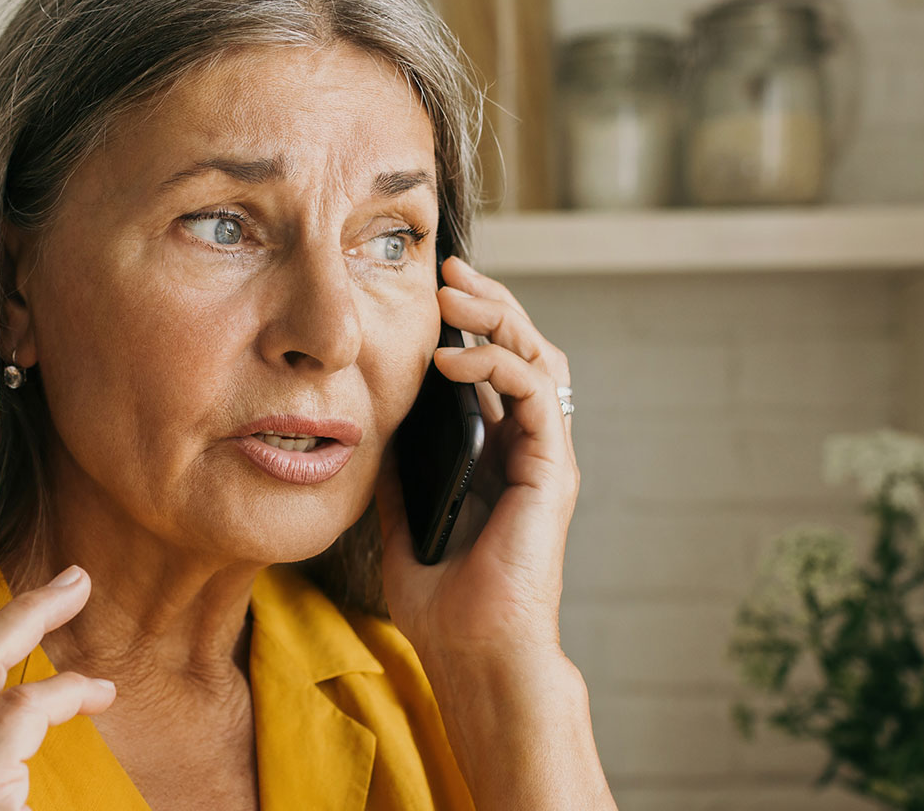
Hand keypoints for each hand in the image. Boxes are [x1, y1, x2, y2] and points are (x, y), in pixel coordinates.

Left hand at [375, 254, 578, 670]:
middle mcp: (527, 447)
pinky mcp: (552, 468)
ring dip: (497, 317)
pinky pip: (533, 393)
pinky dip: (495, 362)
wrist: (471, 652)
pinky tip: (451, 357)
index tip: (430, 292)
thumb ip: (398, 467)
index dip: (469, 323)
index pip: (495, 367)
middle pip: (523, 349)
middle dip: (488, 302)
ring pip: (538, 357)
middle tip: (449, 270)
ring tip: (452, 295)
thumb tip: (372, 423)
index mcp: (497, 454)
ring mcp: (544, 456)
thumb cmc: (443, 598)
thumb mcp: (402, 515)